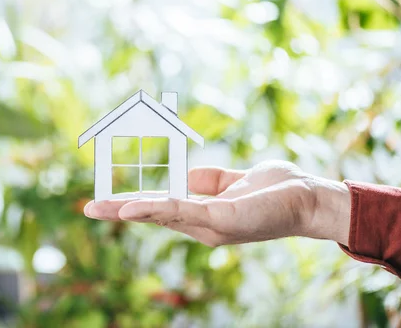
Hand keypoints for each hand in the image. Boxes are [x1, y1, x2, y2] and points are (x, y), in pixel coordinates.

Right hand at [84, 160, 350, 246]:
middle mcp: (203, 225)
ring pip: (161, 215)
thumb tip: (183, 175)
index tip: (110, 199)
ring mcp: (211, 225)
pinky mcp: (222, 219)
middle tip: (89, 207)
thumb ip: (209, 180)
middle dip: (120, 211)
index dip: (136, 203)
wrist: (311, 197)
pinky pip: (181, 211)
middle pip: (155, 216)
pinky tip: (130, 207)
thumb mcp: (235, 180)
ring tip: (99, 208)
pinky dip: (153, 208)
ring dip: (128, 210)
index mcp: (204, 215)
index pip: (163, 209)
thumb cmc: (277, 189)